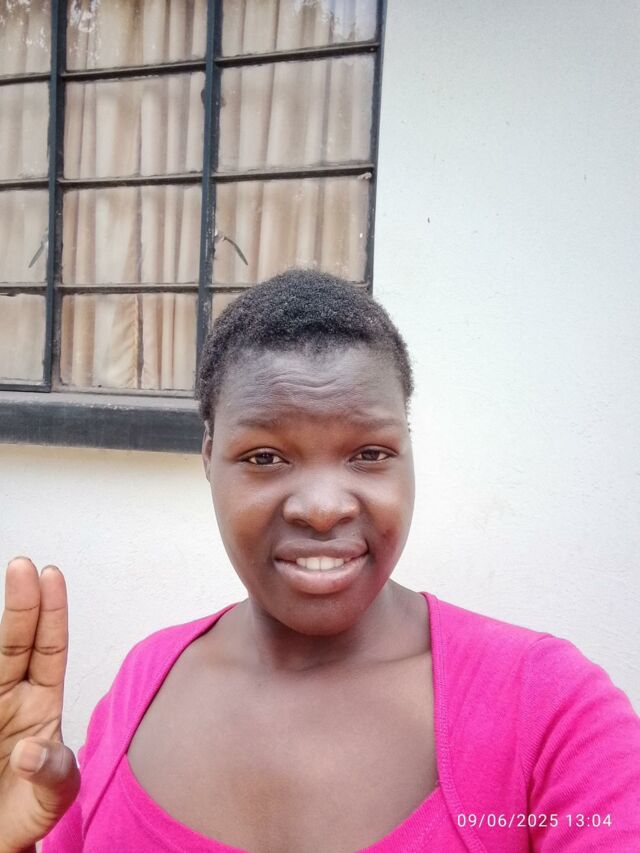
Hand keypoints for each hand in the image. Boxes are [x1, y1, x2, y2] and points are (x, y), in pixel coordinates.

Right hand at [0, 558, 79, 850]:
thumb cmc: (28, 807)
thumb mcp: (55, 794)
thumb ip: (53, 773)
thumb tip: (32, 751)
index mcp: (40, 703)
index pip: (49, 647)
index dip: (51, 610)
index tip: (50, 575)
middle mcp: (8, 697)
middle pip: (14, 642)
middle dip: (20, 603)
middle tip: (21, 565)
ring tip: (4, 586)